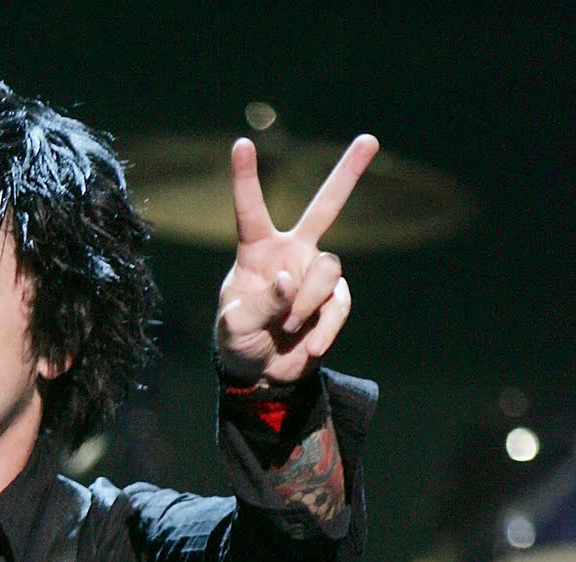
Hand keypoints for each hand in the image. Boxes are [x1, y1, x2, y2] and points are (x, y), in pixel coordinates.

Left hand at [214, 133, 378, 385]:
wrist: (261, 374)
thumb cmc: (239, 342)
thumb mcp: (236, 325)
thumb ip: (260, 302)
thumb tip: (288, 279)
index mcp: (258, 251)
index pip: (251, 209)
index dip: (246, 177)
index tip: (241, 143)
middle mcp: (292, 254)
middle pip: (325, 208)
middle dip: (348, 174)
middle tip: (370, 140)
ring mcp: (315, 276)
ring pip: (329, 270)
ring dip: (308, 301)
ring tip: (288, 327)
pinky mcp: (333, 302)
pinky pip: (339, 306)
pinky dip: (325, 328)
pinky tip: (309, 346)